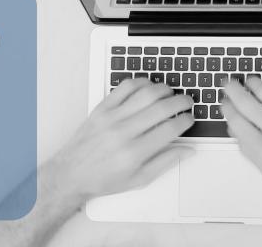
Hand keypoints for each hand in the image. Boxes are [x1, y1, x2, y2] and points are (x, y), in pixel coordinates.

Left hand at [52, 78, 194, 201]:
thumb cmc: (104, 178)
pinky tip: (149, 86)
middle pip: (162, 107)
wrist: (71, 173)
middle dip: (181, 102)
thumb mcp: (139, 179)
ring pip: (146, 93)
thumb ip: (166, 162)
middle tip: (187, 102)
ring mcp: (111, 117)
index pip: (170, 129)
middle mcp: (123, 132)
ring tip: (171, 93)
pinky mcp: (102, 108)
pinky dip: (141, 82)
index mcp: (135, 152)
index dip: (186, 120)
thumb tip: (187, 150)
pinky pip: (125, 87)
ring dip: (164, 89)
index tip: (189, 118)